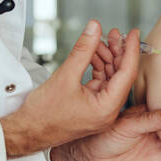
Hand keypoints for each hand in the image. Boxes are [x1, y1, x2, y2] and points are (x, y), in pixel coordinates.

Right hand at [2, 22, 136, 156]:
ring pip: (111, 78)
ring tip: (98, 41)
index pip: (127, 74)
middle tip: (114, 33)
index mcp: (106, 109)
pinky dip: (97, 68)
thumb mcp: (65, 75)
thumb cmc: (43, 113)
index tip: (133, 33)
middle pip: (121, 76)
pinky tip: (92, 54)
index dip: (131, 50)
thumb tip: (95, 28)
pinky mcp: (91, 107)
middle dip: (118, 52)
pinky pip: (100, 83)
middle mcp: (108, 112)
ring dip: (106, 58)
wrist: (26, 132)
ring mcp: (100, 110)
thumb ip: (83, 50)